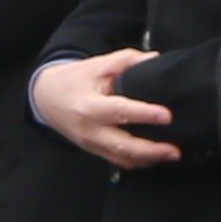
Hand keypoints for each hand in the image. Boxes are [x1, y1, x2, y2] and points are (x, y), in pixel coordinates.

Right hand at [32, 48, 175, 169]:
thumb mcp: (97, 65)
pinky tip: (153, 158)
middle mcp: (90, 129)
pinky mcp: (94, 150)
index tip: (166, 116)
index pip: (120, 111)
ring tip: (170, 154)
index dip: (145, 114)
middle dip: (151, 151)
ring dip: (148, 159)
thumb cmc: (73, 81)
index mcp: (89, 106)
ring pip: (122, 158)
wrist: (46, 98)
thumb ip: (126, 61)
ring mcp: (91, 143)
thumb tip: (154, 59)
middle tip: (174, 150)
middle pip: (123, 146)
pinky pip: (118, 161)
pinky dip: (137, 162)